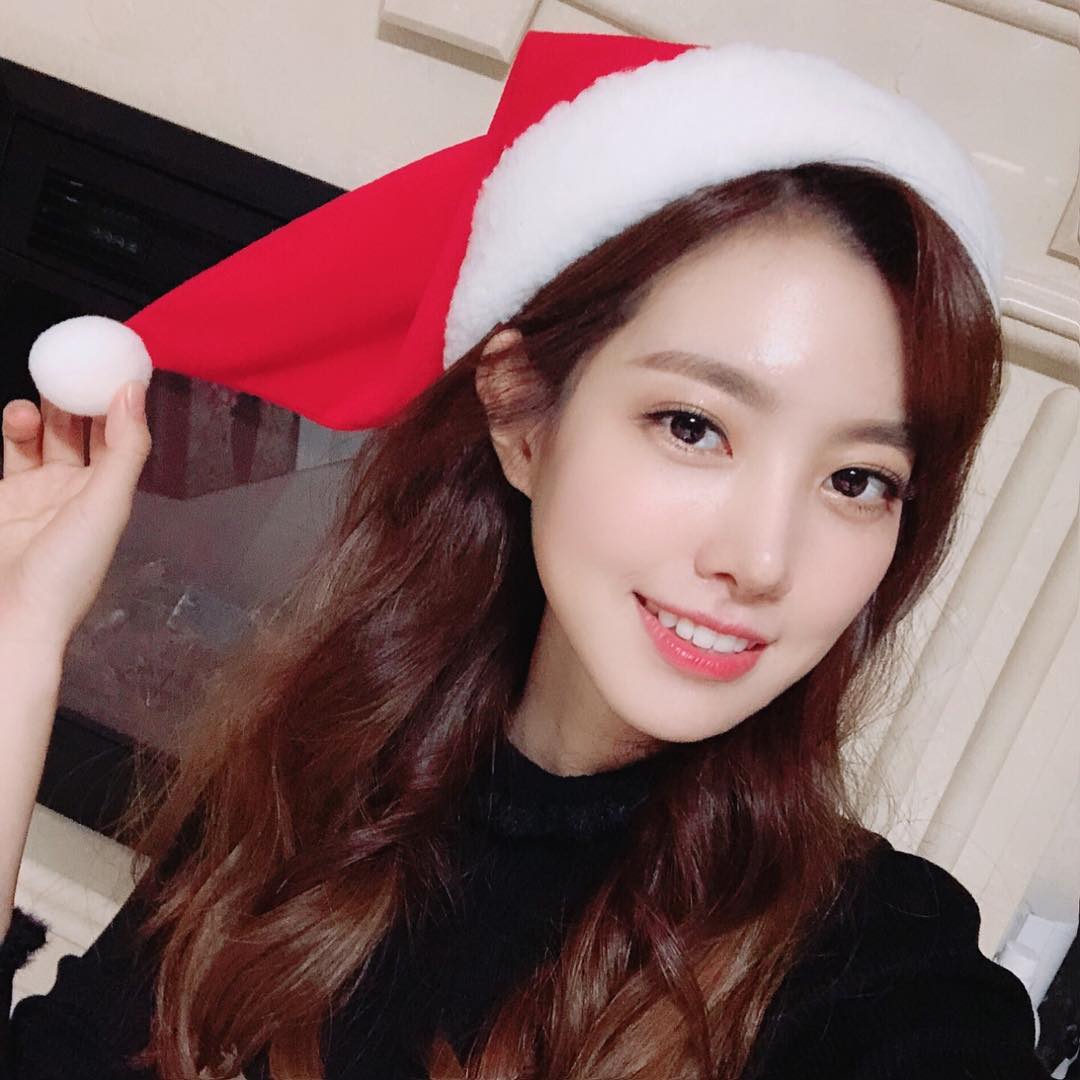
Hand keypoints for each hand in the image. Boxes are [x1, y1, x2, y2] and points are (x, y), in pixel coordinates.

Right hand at [0, 380, 151, 654]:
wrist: (9, 619)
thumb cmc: (67, 572)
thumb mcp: (107, 504)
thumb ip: (125, 447)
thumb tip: (134, 391)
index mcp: (111, 493)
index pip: (121, 436)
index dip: (121, 400)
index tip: (117, 362)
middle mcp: (78, 490)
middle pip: (81, 430)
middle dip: (78, 398)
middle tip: (73, 368)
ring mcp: (38, 493)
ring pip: (44, 436)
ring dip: (44, 412)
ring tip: (39, 404)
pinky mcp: (4, 498)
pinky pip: (13, 450)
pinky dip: (14, 428)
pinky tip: (17, 416)